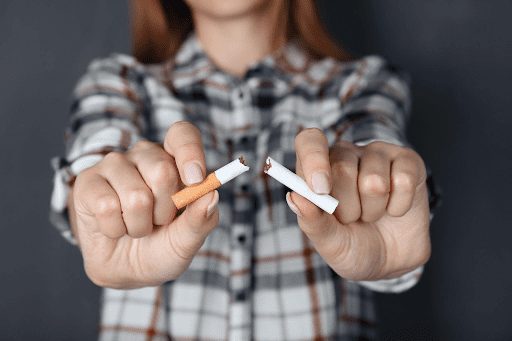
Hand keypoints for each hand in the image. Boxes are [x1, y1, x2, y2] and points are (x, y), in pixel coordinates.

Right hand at [69, 122, 218, 287]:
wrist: (126, 270)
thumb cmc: (162, 247)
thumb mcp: (187, 240)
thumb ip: (201, 219)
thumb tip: (211, 195)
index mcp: (175, 160)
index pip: (183, 135)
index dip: (190, 153)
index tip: (195, 180)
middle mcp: (145, 155)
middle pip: (163, 170)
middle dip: (165, 211)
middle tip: (159, 222)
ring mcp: (114, 165)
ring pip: (136, 196)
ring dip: (139, 226)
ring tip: (136, 227)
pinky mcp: (89, 182)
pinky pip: (107, 207)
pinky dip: (115, 229)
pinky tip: (114, 228)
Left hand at [288, 128, 430, 280]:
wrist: (390, 262)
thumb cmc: (352, 246)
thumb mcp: (328, 243)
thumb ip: (312, 221)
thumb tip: (295, 197)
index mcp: (317, 167)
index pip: (309, 141)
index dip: (313, 159)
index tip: (320, 189)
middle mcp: (346, 154)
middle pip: (341, 167)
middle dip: (346, 207)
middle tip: (351, 219)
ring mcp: (378, 154)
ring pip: (373, 180)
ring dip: (373, 210)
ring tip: (372, 215)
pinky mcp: (408, 162)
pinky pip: (403, 181)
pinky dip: (398, 207)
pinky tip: (395, 210)